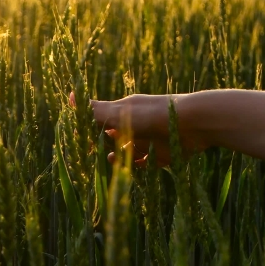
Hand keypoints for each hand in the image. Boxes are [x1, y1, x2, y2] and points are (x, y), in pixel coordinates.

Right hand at [70, 92, 207, 166]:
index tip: (78, 138)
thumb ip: (96, 110)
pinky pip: (145, 163)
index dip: (90, 127)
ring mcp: (148, 140)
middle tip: (90, 154)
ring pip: (128, 150)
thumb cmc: (153, 115)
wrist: (193, 124)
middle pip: (114, 135)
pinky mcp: (161, 154)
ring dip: (118, 156)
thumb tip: (71, 96)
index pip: (102, 118)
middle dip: (103, 144)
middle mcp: (136, 125)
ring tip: (110, 159)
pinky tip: (131, 169)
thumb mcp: (120, 114)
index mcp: (125, 112)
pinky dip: (136, 166)